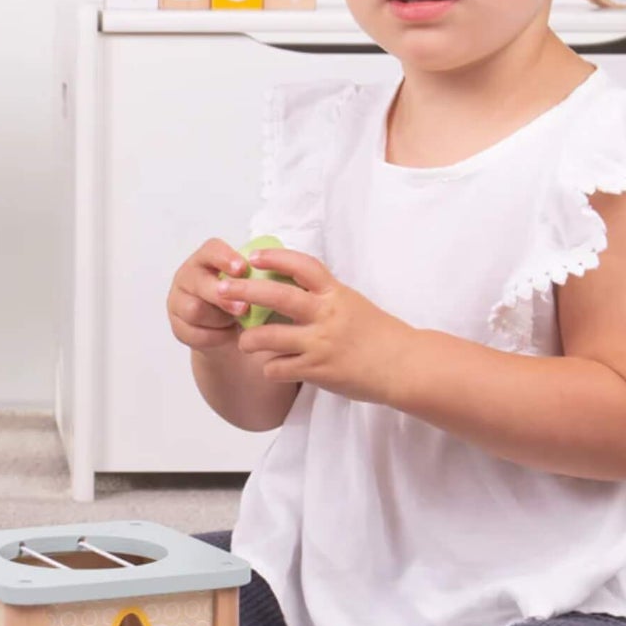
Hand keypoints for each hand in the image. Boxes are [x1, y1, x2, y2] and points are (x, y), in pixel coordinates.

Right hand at [168, 237, 253, 351]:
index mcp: (207, 259)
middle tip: (243, 309)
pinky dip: (216, 337)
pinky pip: (195, 334)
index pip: (211, 251)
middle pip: (199, 283)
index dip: (225, 258)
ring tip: (236, 321)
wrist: (231, 332)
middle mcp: (188, 276)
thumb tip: (281, 273)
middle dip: (222, 296)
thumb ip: (260, 277)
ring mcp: (179, 301)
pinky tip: (227, 334)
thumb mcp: (253, 286)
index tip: (243, 269)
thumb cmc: (244, 300)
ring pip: (195, 311)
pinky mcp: (178, 327)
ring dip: (220, 319)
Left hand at [214, 246, 416, 404]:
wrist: (403, 366)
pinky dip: (270, 369)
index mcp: (335, 293)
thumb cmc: (377, 333)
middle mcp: (326, 314)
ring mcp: (320, 343)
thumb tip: (287, 284)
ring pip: (268, 337)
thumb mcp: (351, 303)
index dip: (276, 257)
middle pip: (276, 296)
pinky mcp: (317, 370)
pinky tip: (272, 368)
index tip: (254, 255)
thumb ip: (322, 295)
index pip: (302, 265)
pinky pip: (278, 368)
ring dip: (249, 340)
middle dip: (244, 291)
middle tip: (222, 289)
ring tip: (245, 342)